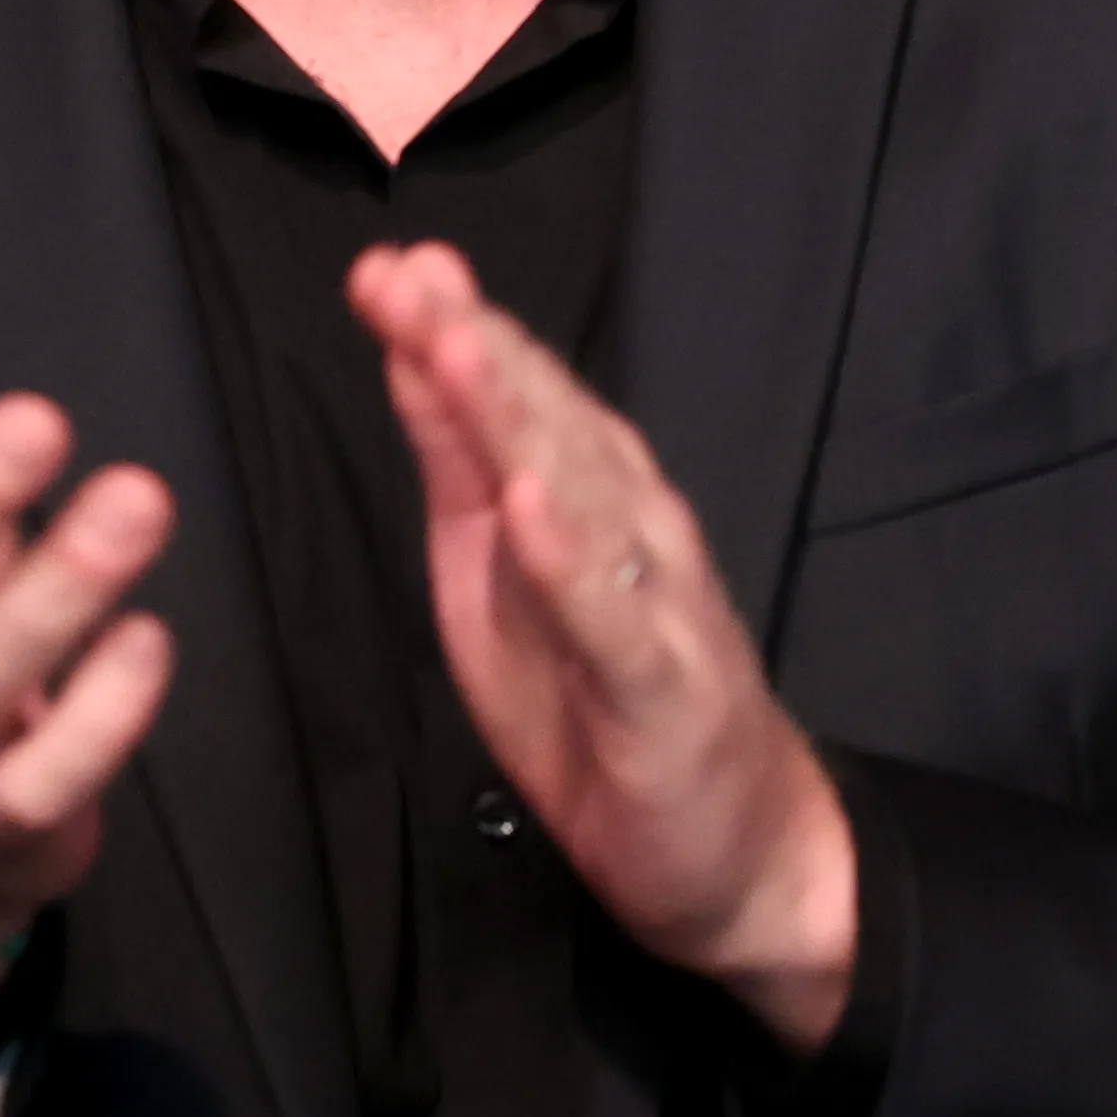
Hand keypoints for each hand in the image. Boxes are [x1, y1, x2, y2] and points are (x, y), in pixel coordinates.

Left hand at [351, 244, 857, 1049]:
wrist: (735, 849)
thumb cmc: (605, 710)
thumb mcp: (497, 577)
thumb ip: (462, 464)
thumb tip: (410, 353)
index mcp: (586, 499)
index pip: (516, 395)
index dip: (449, 328)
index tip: (381, 267)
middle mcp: (634, 529)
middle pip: (549, 422)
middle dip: (476, 345)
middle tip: (412, 280)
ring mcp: (657, 605)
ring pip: (586, 497)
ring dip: (520, 419)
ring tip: (460, 353)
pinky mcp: (667, 692)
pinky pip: (616, 619)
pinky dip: (575, 561)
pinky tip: (533, 508)